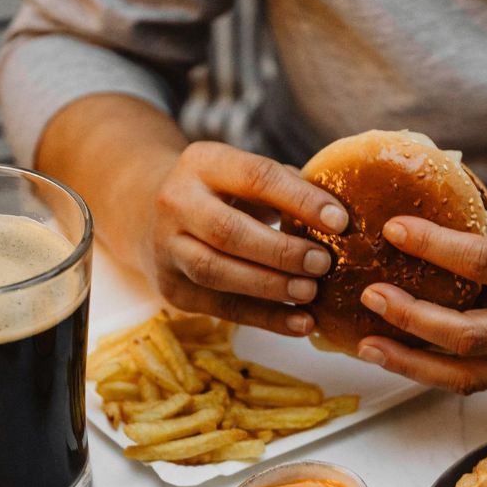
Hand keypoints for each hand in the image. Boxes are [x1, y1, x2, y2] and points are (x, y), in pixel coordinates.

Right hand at [140, 141, 347, 335]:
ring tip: (310, 293)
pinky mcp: (172, 289)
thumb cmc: (219, 193)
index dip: (299, 200)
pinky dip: (265, 319)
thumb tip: (339, 220)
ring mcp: (167, 249)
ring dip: (270, 287)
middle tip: (323, 264)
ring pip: (217, 272)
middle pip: (228, 231)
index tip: (339, 221)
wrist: (147, 214)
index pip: (255, 176)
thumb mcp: (244, 176)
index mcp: (202, 163)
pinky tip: (300, 323)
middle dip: (280, 251)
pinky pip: (222, 308)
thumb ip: (286, 189)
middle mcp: (176, 203)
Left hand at [355, 186, 486, 392]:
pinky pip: (475, 380)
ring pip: (465, 377)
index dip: (435, 246)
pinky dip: (433, 368)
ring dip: (410, 363)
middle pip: (467, 335)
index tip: (393, 229)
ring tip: (367, 344)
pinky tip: (399, 352)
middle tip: (370, 294)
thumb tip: (433, 190)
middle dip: (411, 318)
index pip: (486, 262)